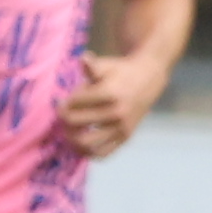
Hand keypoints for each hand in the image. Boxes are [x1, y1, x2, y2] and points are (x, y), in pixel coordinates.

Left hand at [58, 38, 173, 159]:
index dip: (63, 104)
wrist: (148, 79)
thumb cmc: (121, 71)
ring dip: (72, 139)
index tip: (62, 102)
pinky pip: (103, 153)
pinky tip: (81, 144)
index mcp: (109, 93)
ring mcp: (121, 127)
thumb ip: (92, 66)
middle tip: (64, 116)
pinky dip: (88, 152)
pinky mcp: (125, 137)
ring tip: (70, 131)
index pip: (74, 104)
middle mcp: (116, 113)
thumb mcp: (107, 66)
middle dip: (64, 120)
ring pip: (86, 143)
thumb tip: (84, 58)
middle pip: (76, 123)